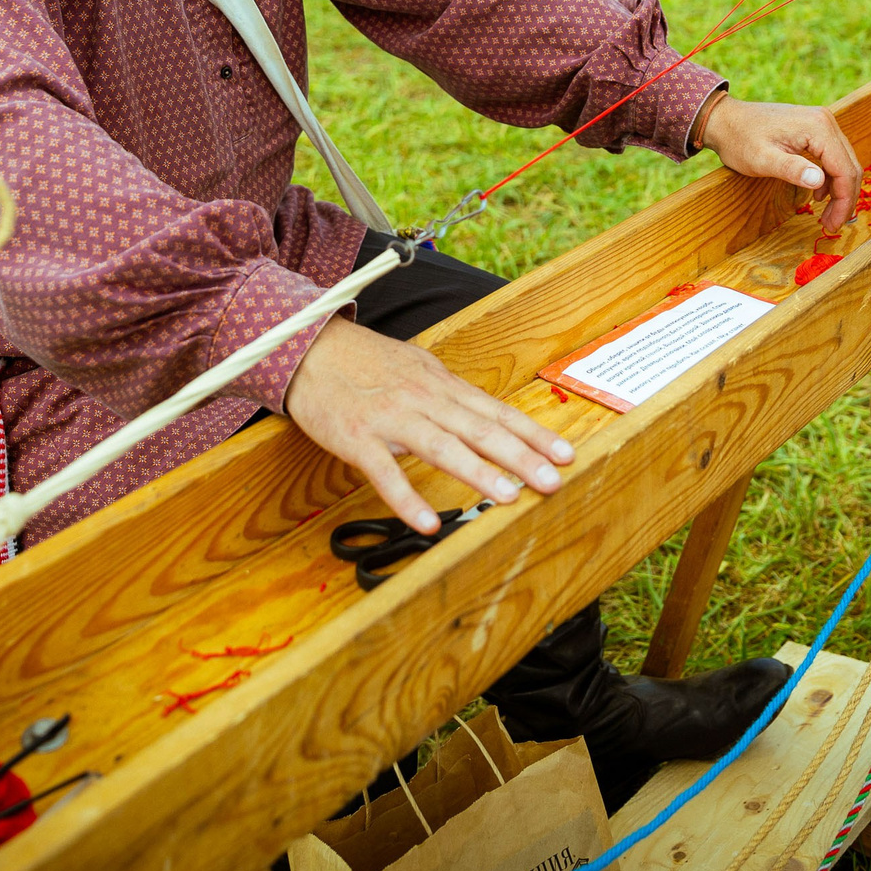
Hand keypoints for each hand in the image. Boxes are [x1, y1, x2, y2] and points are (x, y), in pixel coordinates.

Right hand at [282, 317, 573, 534]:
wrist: (306, 348)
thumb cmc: (363, 361)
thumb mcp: (415, 368)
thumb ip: (447, 392)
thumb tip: (482, 411)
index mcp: (441, 385)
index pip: (496, 412)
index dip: (532, 434)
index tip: (565, 455)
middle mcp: (423, 399)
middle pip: (479, 429)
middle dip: (520, 456)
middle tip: (552, 481)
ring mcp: (390, 418)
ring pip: (441, 446)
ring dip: (477, 472)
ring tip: (508, 496)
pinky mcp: (356, 437)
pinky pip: (384, 472)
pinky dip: (406, 498)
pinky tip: (428, 522)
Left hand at [697, 94, 861, 231]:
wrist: (726, 120)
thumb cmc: (740, 140)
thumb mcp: (762, 160)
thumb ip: (790, 169)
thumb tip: (818, 181)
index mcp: (818, 128)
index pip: (844, 169)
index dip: (843, 201)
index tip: (833, 225)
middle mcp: (826, 121)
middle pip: (849, 166)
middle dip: (844, 199)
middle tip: (832, 225)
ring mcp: (821, 123)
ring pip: (843, 162)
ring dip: (839, 190)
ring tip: (827, 216)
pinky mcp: (815, 128)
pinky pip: (832, 156)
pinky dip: (830, 178)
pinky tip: (818, 195)